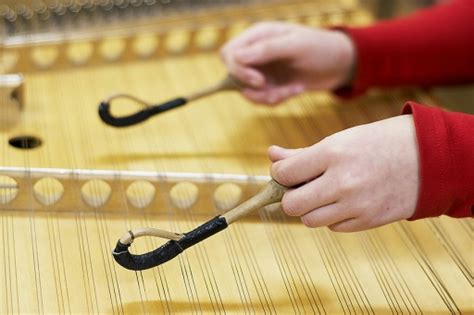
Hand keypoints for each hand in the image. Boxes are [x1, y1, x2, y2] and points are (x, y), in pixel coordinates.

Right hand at [220, 21, 354, 104]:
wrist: (339, 65)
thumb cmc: (320, 48)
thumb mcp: (295, 46)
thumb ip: (266, 50)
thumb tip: (237, 57)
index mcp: (258, 35)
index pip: (229, 53)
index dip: (238, 70)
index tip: (258, 80)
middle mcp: (256, 52)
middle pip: (232, 74)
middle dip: (251, 87)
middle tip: (272, 91)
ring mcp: (261, 70)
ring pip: (246, 91)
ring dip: (267, 97)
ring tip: (291, 91)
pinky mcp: (270, 85)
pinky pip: (261, 99)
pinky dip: (276, 99)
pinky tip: (296, 90)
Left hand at [269, 115, 419, 231]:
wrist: (427, 157)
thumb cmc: (378, 143)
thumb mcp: (340, 140)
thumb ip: (302, 153)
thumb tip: (272, 155)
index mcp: (332, 154)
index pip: (283, 174)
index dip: (280, 173)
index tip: (287, 172)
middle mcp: (342, 182)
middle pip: (291, 204)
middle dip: (290, 196)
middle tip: (300, 188)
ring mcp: (356, 205)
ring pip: (309, 220)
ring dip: (310, 209)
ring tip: (323, 194)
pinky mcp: (367, 221)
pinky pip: (333, 227)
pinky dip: (332, 217)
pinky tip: (344, 202)